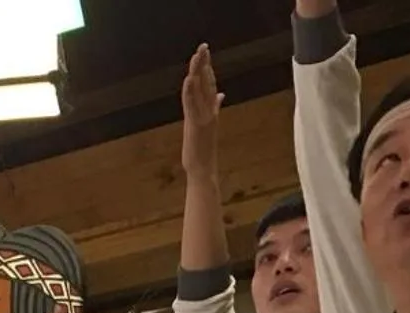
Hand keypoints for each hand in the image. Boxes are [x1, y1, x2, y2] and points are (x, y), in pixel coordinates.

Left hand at [180, 43, 222, 179]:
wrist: (204, 169)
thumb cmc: (203, 150)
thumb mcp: (208, 124)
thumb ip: (215, 107)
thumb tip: (220, 95)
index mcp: (210, 110)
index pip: (209, 84)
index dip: (207, 68)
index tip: (205, 53)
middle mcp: (209, 110)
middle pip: (206, 82)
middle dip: (204, 63)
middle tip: (203, 46)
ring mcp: (204, 116)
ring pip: (201, 90)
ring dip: (199, 72)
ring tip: (197, 56)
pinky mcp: (196, 124)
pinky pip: (192, 105)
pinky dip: (190, 91)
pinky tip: (189, 78)